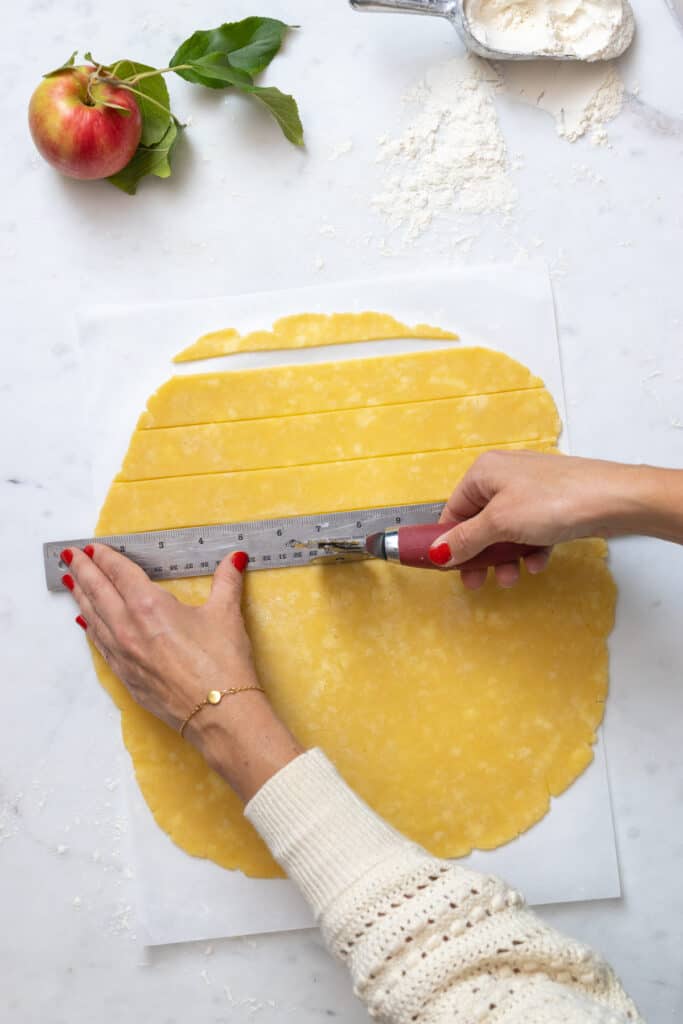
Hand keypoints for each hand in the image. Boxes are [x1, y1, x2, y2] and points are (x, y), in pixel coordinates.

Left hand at [61, 544, 301, 799]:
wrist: (220, 715)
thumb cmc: (223, 664)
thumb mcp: (226, 614)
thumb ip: (226, 581)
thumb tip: (235, 558)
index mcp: (149, 606)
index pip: (120, 573)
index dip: (106, 557)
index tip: (95, 547)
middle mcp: (127, 628)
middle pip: (97, 592)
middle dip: (83, 571)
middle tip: (70, 556)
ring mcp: (123, 654)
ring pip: (92, 618)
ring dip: (80, 597)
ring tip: (72, 582)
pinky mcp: (126, 677)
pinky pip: (100, 645)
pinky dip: (90, 628)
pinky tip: (85, 623)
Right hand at [433, 451, 639, 589]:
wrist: (613, 499)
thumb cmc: (553, 501)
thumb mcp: (499, 524)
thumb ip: (465, 539)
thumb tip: (437, 552)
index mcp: (484, 472)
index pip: (454, 510)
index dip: (449, 540)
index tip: (450, 567)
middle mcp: (504, 476)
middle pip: (479, 524)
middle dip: (480, 556)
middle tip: (477, 582)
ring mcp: (530, 490)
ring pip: (506, 531)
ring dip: (506, 558)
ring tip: (512, 577)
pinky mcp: (552, 504)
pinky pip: (531, 531)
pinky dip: (531, 549)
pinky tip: (539, 563)